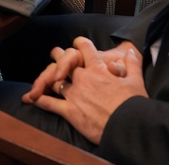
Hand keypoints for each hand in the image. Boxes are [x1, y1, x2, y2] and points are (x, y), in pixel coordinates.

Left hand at [23, 38, 145, 144]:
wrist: (128, 126)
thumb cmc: (133, 105)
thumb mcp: (136, 81)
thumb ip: (132, 63)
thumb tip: (130, 50)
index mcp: (98, 69)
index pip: (85, 48)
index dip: (80, 43)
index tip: (78, 43)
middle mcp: (83, 78)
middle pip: (65, 60)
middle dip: (59, 56)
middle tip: (55, 54)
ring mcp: (75, 94)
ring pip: (54, 79)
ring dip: (47, 77)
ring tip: (43, 75)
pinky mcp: (70, 111)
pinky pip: (50, 103)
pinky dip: (40, 100)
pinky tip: (33, 98)